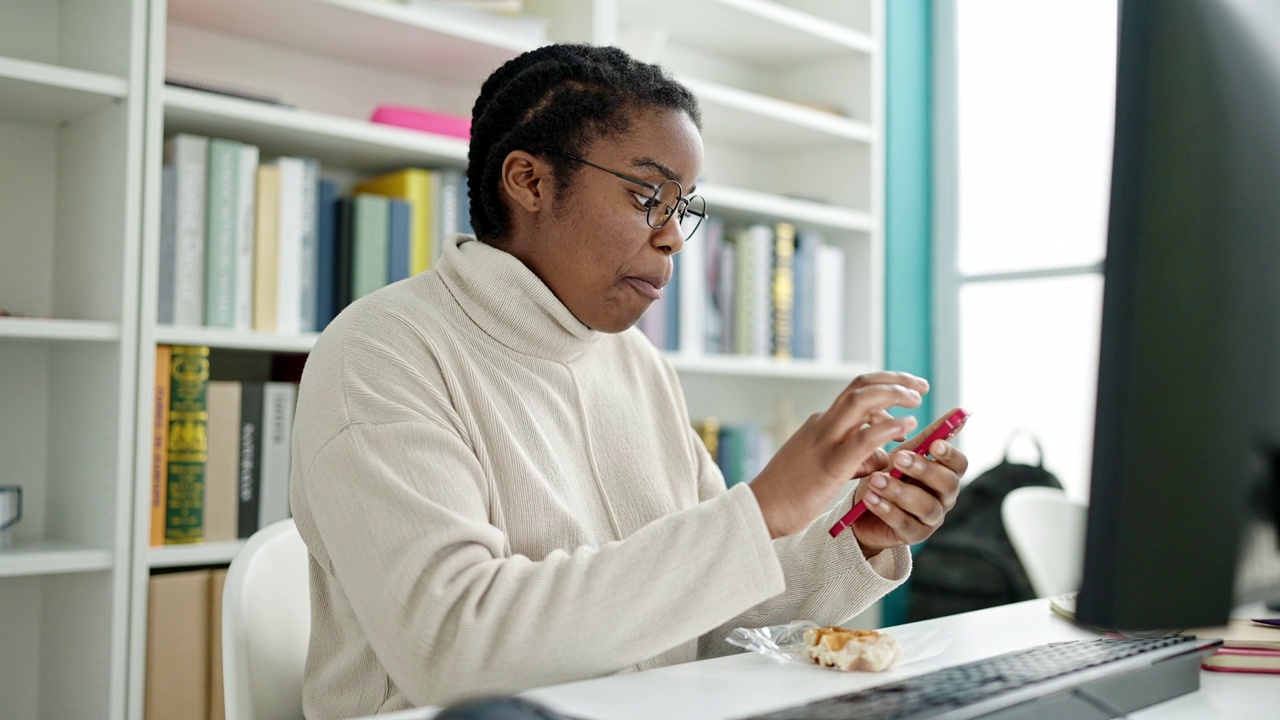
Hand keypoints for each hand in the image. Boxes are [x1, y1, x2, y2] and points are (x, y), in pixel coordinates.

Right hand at [748, 372, 927, 538]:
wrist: (759, 510)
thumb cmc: (791, 494)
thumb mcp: (827, 468)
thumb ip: (856, 458)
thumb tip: (883, 457)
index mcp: (821, 424)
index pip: (856, 393)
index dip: (886, 386)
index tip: (909, 392)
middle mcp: (822, 424)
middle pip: (860, 385)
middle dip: (894, 379)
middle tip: (921, 387)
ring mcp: (824, 441)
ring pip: (860, 400)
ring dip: (893, 394)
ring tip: (916, 400)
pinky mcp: (829, 464)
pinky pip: (863, 438)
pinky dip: (888, 427)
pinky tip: (907, 426)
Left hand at [851, 417, 968, 556]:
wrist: (863, 509)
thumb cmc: (890, 476)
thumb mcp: (904, 454)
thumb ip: (927, 437)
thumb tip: (958, 411)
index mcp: (946, 473)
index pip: (959, 464)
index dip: (949, 454)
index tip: (933, 444)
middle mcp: (945, 497)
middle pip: (948, 484)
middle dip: (923, 470)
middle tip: (898, 458)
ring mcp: (932, 518)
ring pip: (926, 506)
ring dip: (900, 491)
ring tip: (875, 480)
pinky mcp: (915, 536)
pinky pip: (905, 524)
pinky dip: (886, 510)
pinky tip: (870, 499)